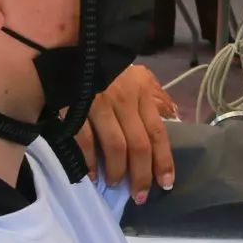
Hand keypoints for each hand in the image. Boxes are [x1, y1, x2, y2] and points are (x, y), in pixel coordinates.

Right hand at [77, 66, 177, 201]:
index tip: (166, 183)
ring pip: (115, 147)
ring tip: (115, 185)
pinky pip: (86, 141)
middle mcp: (124, 99)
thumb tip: (170, 118)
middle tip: (139, 195)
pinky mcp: (75, 107)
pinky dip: (90, 162)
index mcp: (141, 92)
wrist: (73, 47)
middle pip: (139, 145)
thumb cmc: (107, 67)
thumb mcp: (136, 76)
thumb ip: (151, 99)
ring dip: (117, 171)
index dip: (163, 161)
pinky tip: (92, 175)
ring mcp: (99, 103)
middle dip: (141, 175)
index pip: (158, 132)